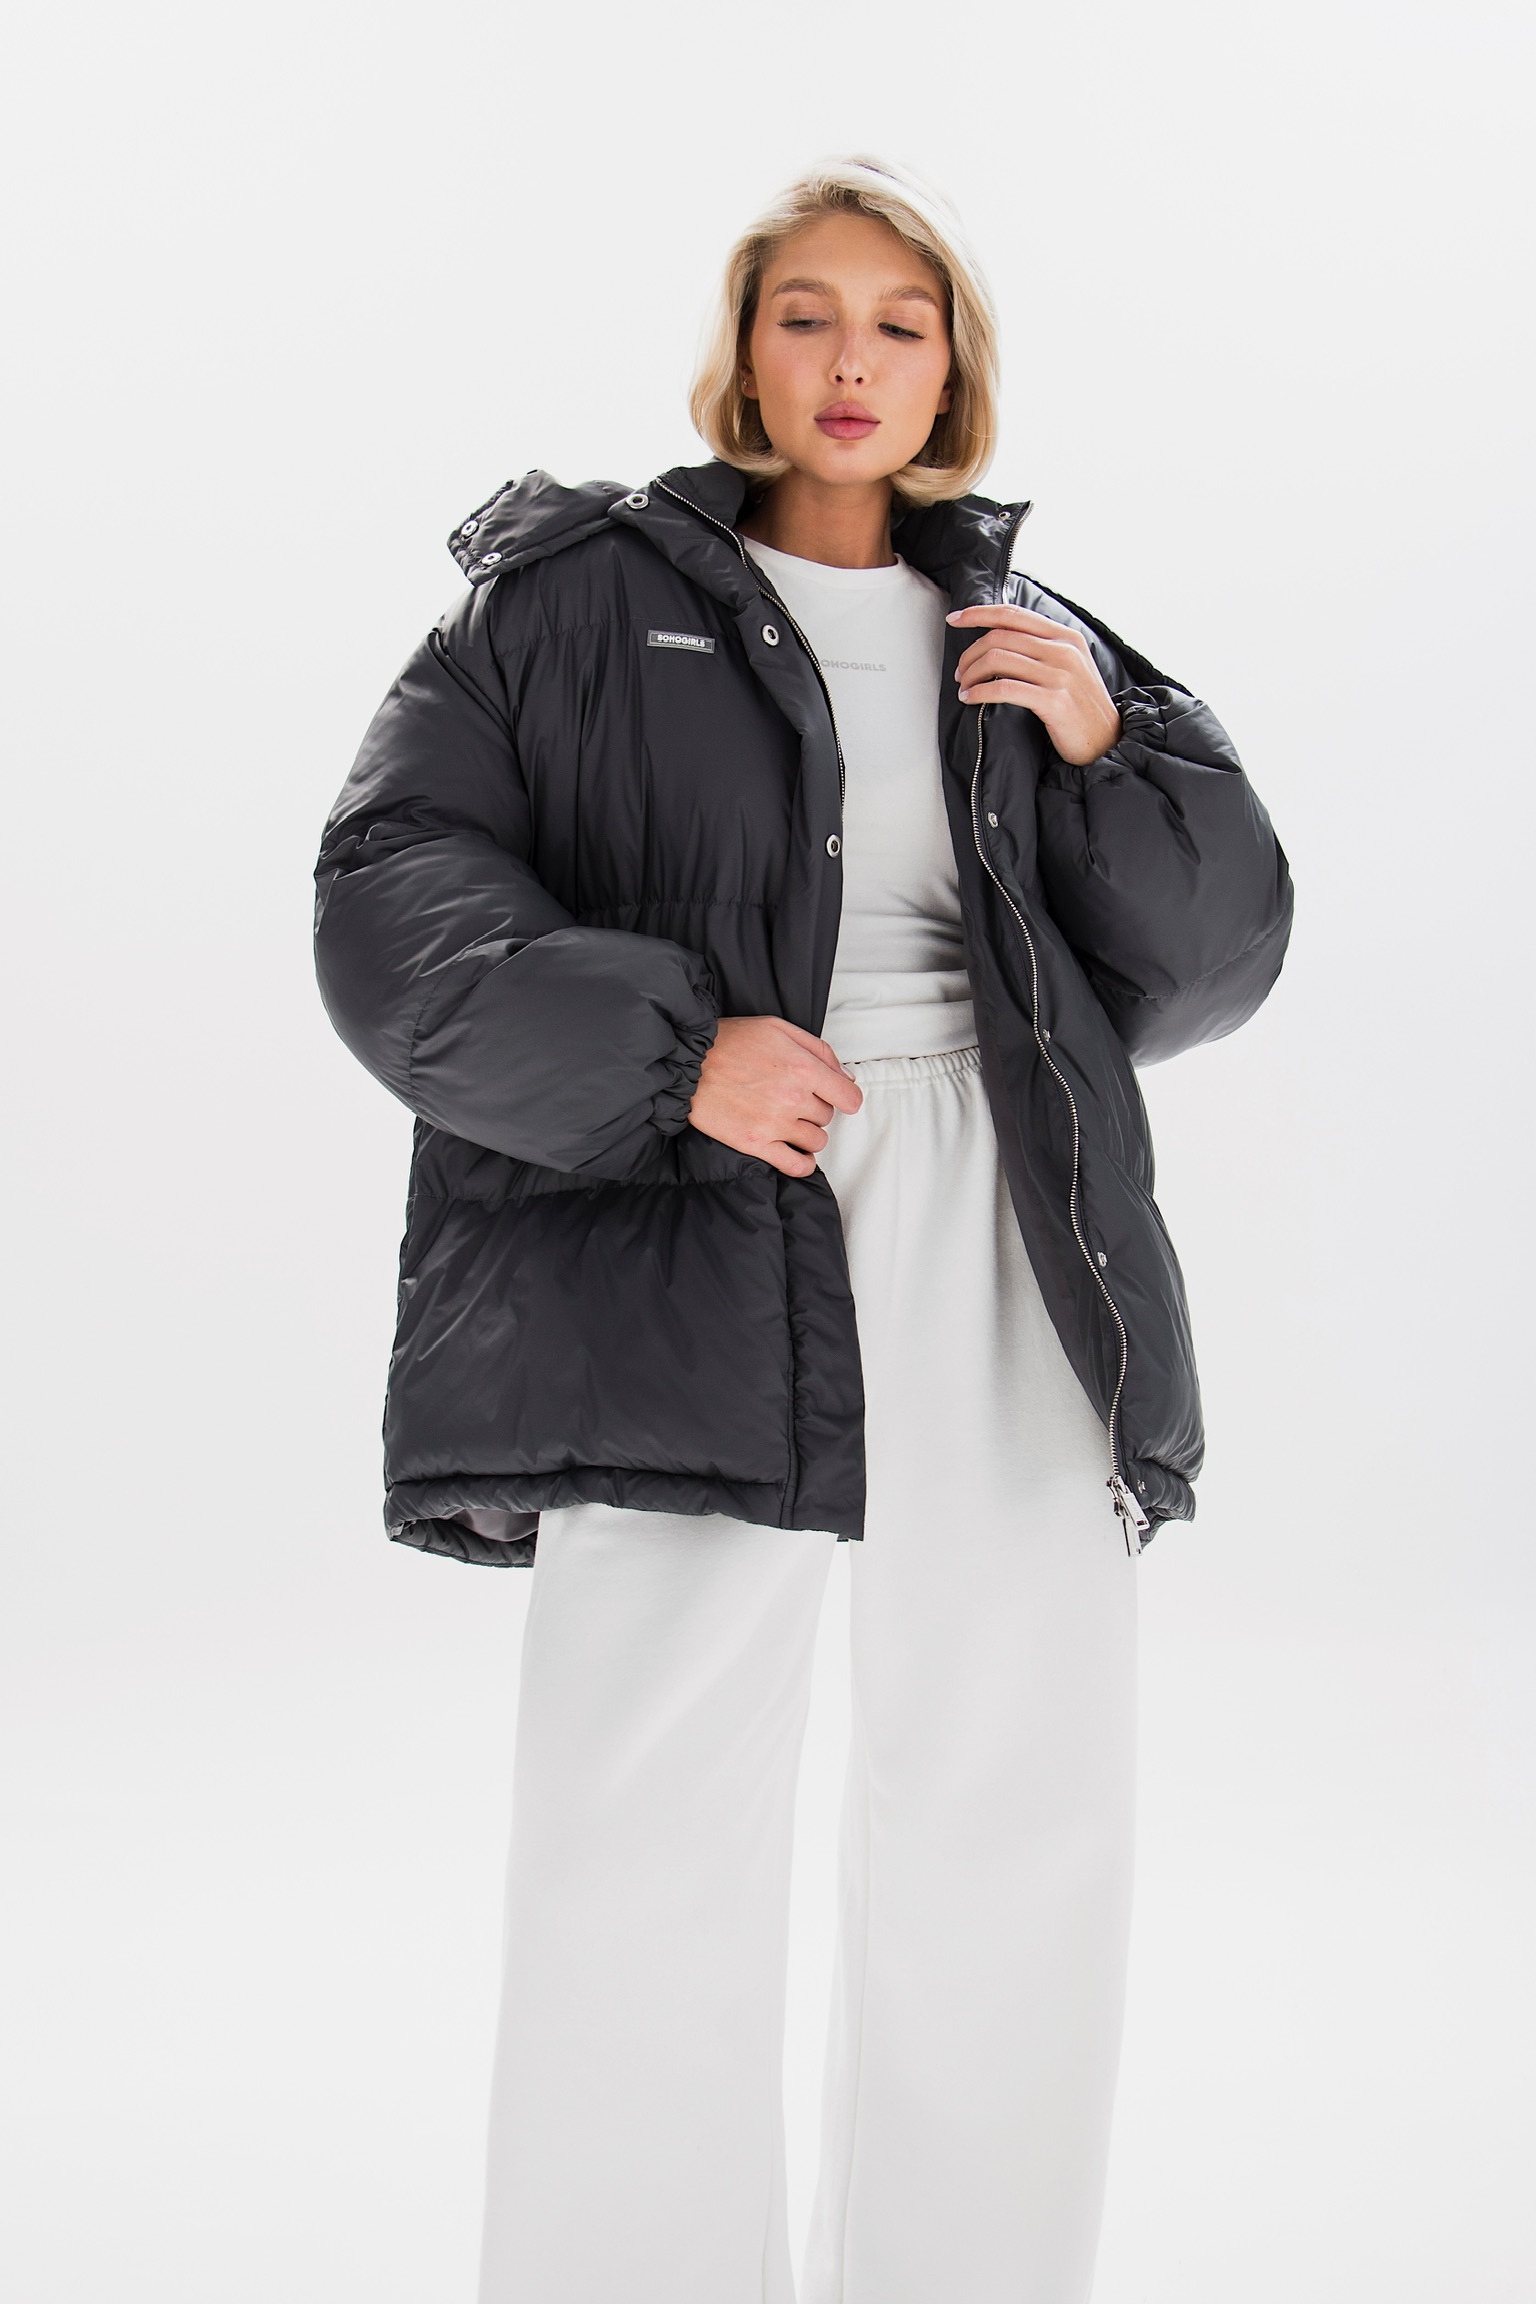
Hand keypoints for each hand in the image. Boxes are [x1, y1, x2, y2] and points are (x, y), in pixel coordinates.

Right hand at [689, 1015, 861, 1177]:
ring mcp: (775, 1124)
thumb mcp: (779, 1028)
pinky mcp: (755, 1143)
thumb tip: (845, 1077)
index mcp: (803, 1068)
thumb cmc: (730, 1041)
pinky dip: (802, 1163)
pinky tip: (796, 1152)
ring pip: (816, 1141)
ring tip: (791, 1121)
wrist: (688, 1063)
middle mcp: (793, 1099)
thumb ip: (819, 1050)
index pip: (849, 1098)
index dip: (845, 1097)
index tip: (836, 1096)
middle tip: (796, 1099)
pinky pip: (795, 1165)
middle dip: (816, 1108)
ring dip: (808, 1133)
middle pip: (828, 1117)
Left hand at [947, 603, 1121, 765]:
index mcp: (1065, 636)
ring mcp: (1060, 675)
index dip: (979, 614)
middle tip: (959, 672)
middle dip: (970, 653)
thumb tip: (1001, 638)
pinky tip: (970, 698)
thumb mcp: (1069, 666)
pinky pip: (1004, 688)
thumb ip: (1042, 648)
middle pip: (1000, 637)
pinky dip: (980, 691)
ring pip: (998, 659)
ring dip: (971, 673)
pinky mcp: (1054, 701)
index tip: (954, 619)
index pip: (1014, 614)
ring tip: (963, 687)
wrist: (1107, 740)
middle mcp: (1063, 650)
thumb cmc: (1081, 705)